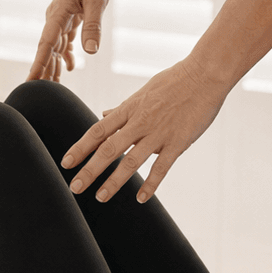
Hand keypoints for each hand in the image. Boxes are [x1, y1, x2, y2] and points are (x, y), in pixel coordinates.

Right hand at [28, 0, 115, 81]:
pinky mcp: (71, 14)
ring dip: (54, 64)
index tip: (31, 81)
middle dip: (43, 70)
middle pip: (47, 49)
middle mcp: (56, 16)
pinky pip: (64, 38)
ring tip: (54, 85)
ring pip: (55, 46)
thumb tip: (90, 52)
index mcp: (58, 13)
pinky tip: (71, 65)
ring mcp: (62, 16)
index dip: (39, 64)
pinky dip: (66, 53)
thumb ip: (93, 26)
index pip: (46, 44)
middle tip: (39, 93)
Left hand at [63, 56, 228, 203]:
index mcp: (129, 109)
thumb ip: (123, 108)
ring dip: (114, 181)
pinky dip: (151, 184)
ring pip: (131, 161)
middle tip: (74, 187)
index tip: (66, 163)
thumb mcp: (143, 92)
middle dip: (90, 170)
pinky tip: (141, 198)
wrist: (205, 74)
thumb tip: (103, 114)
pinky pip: (162, 167)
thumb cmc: (175, 81)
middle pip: (108, 149)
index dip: (81, 147)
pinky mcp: (178, 142)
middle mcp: (139, 122)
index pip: (98, 131)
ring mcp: (159, 133)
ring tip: (101, 197)